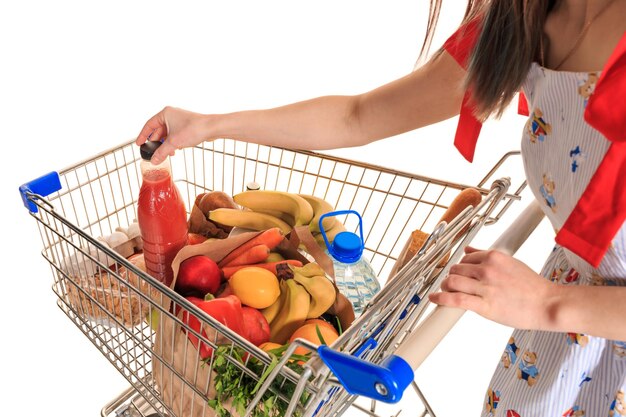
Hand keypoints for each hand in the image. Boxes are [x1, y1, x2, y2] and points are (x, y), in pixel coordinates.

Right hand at [136, 106, 211, 164]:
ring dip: (166, 144)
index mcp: (165, 114)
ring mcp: (179, 120)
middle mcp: (171, 115)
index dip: (143, 135)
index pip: (149, 125)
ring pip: (167, 134)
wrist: (212, 128)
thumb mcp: (174, 143)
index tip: (139, 144)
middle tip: (153, 153)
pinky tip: (175, 150)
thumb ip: (162, 152)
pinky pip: (175, 135)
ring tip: (167, 154)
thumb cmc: (193, 129)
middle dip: (156, 143)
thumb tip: (154, 161)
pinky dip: (173, 143)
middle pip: (158, 131)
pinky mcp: (186, 126)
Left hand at [429, 247, 556, 329]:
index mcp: (494, 257)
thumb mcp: (511, 263)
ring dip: (445, 286)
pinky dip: (441, 298)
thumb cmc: (533, 287)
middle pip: (456, 269)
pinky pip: (455, 299)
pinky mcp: (484, 304)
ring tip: (446, 291)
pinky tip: (435, 299)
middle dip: (451, 276)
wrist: (548, 304)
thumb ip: (487, 256)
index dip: (459, 267)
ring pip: (452, 281)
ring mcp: (485, 287)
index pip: (465, 258)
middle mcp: (487, 269)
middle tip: (451, 284)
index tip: (457, 273)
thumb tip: (468, 250)